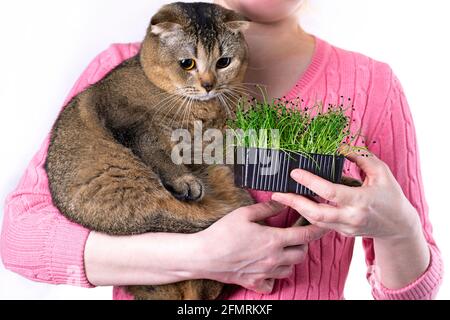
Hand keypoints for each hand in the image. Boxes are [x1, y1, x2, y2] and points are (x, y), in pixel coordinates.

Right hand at [194, 201, 327, 293]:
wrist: (204, 256)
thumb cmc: (222, 233)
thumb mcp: (244, 214)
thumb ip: (267, 208)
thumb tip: (283, 202)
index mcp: (273, 240)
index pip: (304, 236)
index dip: (317, 230)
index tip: (323, 225)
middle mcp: (273, 259)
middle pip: (301, 254)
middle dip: (302, 244)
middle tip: (294, 235)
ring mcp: (265, 273)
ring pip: (290, 269)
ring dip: (290, 259)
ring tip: (280, 250)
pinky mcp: (255, 283)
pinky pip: (273, 283)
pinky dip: (274, 276)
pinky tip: (267, 267)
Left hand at [271, 152, 420, 239]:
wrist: (399, 226)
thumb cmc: (391, 195)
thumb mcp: (380, 172)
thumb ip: (361, 157)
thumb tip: (339, 147)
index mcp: (362, 200)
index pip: (330, 191)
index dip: (310, 181)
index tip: (295, 172)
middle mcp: (352, 217)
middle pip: (316, 213)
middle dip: (294, 203)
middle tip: (277, 193)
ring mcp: (347, 228)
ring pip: (315, 221)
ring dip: (297, 209)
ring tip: (282, 197)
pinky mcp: (343, 233)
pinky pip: (321, 224)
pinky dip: (308, 213)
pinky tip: (298, 203)